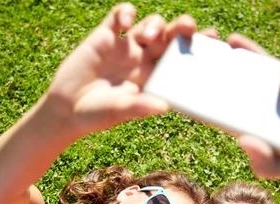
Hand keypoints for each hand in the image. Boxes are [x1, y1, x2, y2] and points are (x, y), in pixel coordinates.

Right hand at [46, 3, 196, 135]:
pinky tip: (125, 20)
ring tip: (147, 37)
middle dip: (182, 28)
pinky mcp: (104, 36)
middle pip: (170, 36)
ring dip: (154, 25)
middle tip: (188, 27)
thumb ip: (139, 107)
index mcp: (154, 77)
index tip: (213, 41)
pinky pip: (118, 16)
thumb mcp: (119, 112)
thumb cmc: (97, 115)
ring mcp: (125, 46)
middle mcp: (143, 59)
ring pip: (150, 24)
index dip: (197, 48)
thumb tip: (164, 106)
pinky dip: (125, 13)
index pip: (181, 59)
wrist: (66, 109)